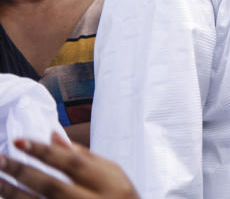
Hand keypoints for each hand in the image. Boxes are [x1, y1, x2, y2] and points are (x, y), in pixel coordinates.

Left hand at [0, 133, 138, 197]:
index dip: (45, 152)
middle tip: (1, 159)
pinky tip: (8, 195)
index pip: (73, 164)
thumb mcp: (113, 174)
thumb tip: (53, 135)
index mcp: (110, 185)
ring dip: (13, 193)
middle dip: (23, 172)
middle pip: (52, 186)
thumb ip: (84, 156)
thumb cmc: (120, 197)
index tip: (19, 141)